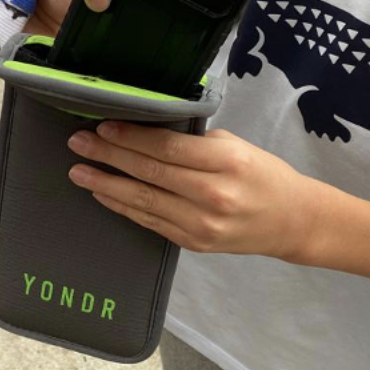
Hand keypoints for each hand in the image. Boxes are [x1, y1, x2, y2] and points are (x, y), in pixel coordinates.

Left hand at [65, 122, 320, 257]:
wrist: (291, 221)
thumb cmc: (263, 174)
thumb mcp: (236, 146)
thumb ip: (195, 142)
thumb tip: (145, 132)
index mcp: (227, 162)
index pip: (168, 148)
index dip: (131, 138)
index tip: (103, 126)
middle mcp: (213, 195)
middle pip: (150, 173)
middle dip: (109, 156)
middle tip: (78, 143)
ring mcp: (202, 225)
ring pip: (144, 202)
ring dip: (106, 185)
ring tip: (78, 171)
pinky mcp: (194, 244)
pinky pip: (151, 223)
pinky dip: (123, 208)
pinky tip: (103, 194)